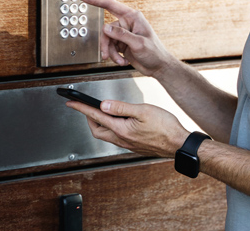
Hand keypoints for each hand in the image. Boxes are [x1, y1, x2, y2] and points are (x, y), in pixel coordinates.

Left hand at [65, 99, 190, 157]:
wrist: (177, 144)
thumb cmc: (165, 127)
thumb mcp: (143, 111)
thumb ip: (121, 107)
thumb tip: (104, 105)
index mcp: (121, 129)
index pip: (96, 116)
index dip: (82, 108)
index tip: (71, 102)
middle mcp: (122, 139)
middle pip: (97, 130)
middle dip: (88, 118)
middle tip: (85, 108)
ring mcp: (127, 144)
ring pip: (106, 135)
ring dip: (99, 124)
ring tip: (100, 114)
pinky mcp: (134, 146)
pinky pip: (116, 138)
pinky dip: (111, 129)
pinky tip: (118, 124)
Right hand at [79, 0, 175, 78]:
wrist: (158, 67)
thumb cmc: (155, 53)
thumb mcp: (138, 43)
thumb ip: (121, 35)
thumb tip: (106, 27)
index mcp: (133, 17)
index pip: (111, 5)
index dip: (96, 0)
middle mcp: (127, 24)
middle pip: (106, 29)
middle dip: (105, 44)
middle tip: (105, 54)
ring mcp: (124, 34)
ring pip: (107, 41)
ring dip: (111, 53)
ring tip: (119, 60)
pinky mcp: (122, 44)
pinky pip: (110, 48)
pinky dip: (114, 56)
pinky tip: (123, 61)